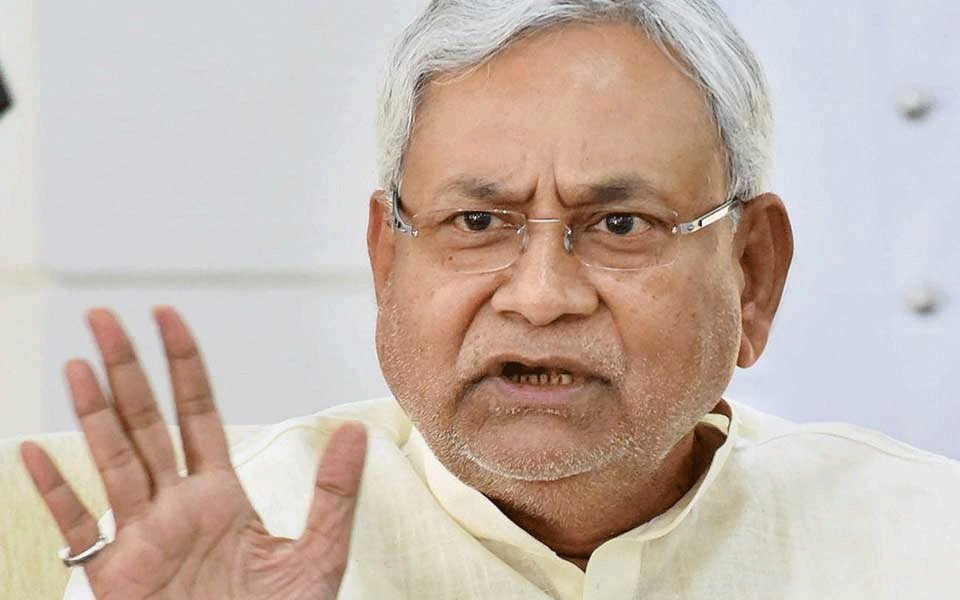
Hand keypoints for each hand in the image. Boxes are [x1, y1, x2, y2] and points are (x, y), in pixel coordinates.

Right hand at [20, 307, 366, 599]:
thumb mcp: (317, 553)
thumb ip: (334, 493)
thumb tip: (357, 431)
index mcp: (219, 493)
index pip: (196, 412)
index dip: (181, 364)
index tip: (166, 314)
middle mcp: (175, 505)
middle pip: (145, 422)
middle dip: (126, 369)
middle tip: (103, 315)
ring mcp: (141, 536)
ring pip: (113, 461)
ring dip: (94, 413)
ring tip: (78, 363)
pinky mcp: (115, 576)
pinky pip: (80, 528)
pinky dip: (57, 492)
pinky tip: (37, 452)